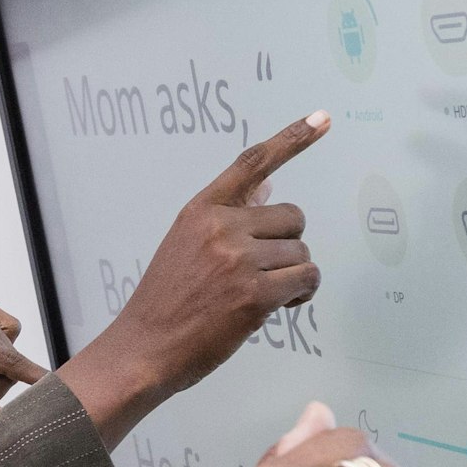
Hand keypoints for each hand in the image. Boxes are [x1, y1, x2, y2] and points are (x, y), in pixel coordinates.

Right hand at [60, 115, 326, 446]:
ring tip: (264, 295)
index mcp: (201, 210)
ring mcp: (238, 259)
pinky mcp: (254, 294)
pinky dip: (301, 294)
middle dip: (288, 245)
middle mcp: (220, 226)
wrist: (144, 348)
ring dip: (293, 275)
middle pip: (293, 217)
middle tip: (265, 271)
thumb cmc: (167, 302)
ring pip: (301, 252)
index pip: (253, 163)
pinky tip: (281, 306)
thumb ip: (228, 216)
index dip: (293, 138)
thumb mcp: (186, 244)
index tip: (323, 118)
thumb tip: (268, 189)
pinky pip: (306, 279)